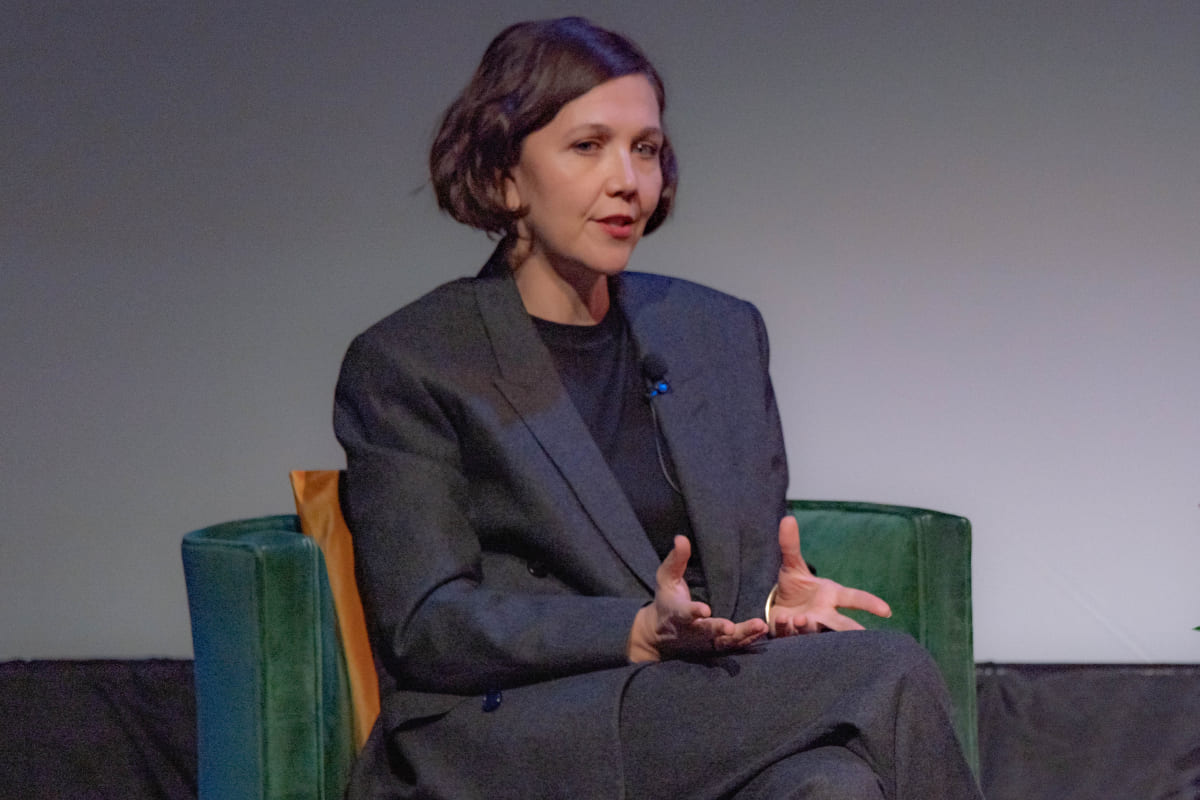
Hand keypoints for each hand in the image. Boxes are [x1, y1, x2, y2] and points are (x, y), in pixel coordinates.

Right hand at [628, 536, 767, 661]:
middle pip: (707, 631)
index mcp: (678, 613)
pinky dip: (748, 640)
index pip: (685, 613)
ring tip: (760, 626)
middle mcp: (693, 630)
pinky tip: (763, 631)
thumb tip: (681, 538)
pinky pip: (734, 645)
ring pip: (725, 642)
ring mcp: (706, 641)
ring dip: (742, 635)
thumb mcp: (666, 578)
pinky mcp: (717, 646)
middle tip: (731, 628)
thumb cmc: (667, 599)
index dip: (694, 612)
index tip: (704, 610)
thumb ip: (676, 560)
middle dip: (719, 629)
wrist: (662, 634)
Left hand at [768, 516, 891, 636]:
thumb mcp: (792, 565)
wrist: (777, 607)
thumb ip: (790, 545)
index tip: (886, 611)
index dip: (870, 604)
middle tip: (860, 633)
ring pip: (816, 631)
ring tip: (802, 619)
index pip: (854, 599)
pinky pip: (792, 635)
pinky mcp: (793, 636)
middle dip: (849, 628)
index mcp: (831, 595)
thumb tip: (787, 518)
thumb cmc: (794, 587)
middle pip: (842, 624)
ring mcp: (810, 627)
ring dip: (810, 626)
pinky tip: (784, 620)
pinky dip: (788, 628)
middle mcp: (824, 613)